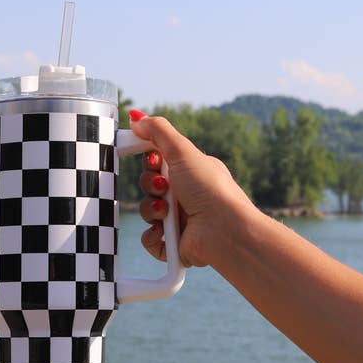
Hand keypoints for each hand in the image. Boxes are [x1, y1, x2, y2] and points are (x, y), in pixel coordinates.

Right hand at [130, 112, 258, 268]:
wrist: (225, 230)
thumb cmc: (210, 189)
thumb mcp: (183, 151)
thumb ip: (158, 131)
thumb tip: (137, 118)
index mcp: (191, 172)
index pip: (160, 161)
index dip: (150, 159)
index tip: (146, 156)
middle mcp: (187, 195)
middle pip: (150, 184)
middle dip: (150, 183)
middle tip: (164, 185)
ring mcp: (180, 220)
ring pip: (147, 211)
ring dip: (151, 209)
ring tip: (166, 211)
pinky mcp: (174, 244)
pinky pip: (150, 239)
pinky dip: (152, 236)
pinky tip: (163, 232)